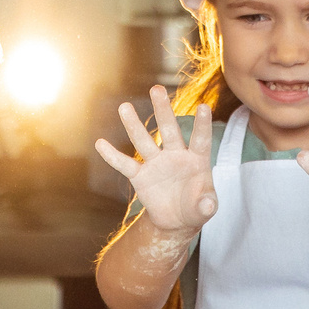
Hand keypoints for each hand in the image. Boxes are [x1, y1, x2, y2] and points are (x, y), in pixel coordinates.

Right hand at [92, 85, 217, 234]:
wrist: (177, 219)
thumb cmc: (196, 207)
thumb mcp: (205, 208)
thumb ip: (207, 205)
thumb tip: (208, 205)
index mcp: (196, 159)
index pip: (200, 140)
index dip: (201, 125)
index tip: (204, 106)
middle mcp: (175, 155)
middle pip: (169, 130)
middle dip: (163, 110)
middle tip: (157, 88)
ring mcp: (156, 163)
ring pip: (144, 141)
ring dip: (134, 125)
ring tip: (124, 106)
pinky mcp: (140, 176)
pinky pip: (124, 164)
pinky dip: (112, 156)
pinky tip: (100, 143)